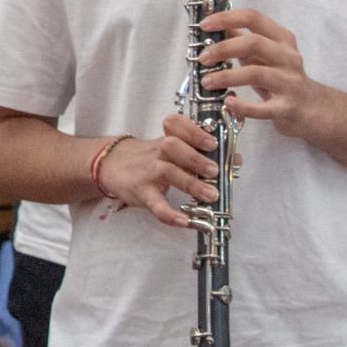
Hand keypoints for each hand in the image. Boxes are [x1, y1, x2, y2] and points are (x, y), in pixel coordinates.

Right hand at [95, 119, 221, 227]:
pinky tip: (184, 222)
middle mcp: (157, 152)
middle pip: (172, 146)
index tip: (212, 142)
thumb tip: (235, 159)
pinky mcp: (141, 193)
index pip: (175, 125)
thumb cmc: (151, 158)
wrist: (112, 166)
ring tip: (211, 195)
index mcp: (166, 138)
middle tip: (215, 171)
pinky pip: (155, 204)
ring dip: (190, 184)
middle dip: (195, 158)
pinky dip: (170, 214)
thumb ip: (200, 153)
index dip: (194, 131)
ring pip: (167, 172)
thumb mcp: (170, 150)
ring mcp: (147, 171)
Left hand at [197, 9, 334, 140]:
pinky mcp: (287, 108)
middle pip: (253, 43)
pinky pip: (263, 108)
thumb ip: (244, 41)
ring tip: (207, 82)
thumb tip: (217, 26)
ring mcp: (289, 83)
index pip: (254, 18)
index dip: (227, 18)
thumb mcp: (265, 55)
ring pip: (256, 73)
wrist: (313, 109)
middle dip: (223, 48)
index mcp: (282, 39)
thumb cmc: (282, 78)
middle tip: (203, 58)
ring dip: (226, 77)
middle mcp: (288, 57)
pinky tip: (228, 102)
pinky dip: (243, 106)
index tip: (205, 25)